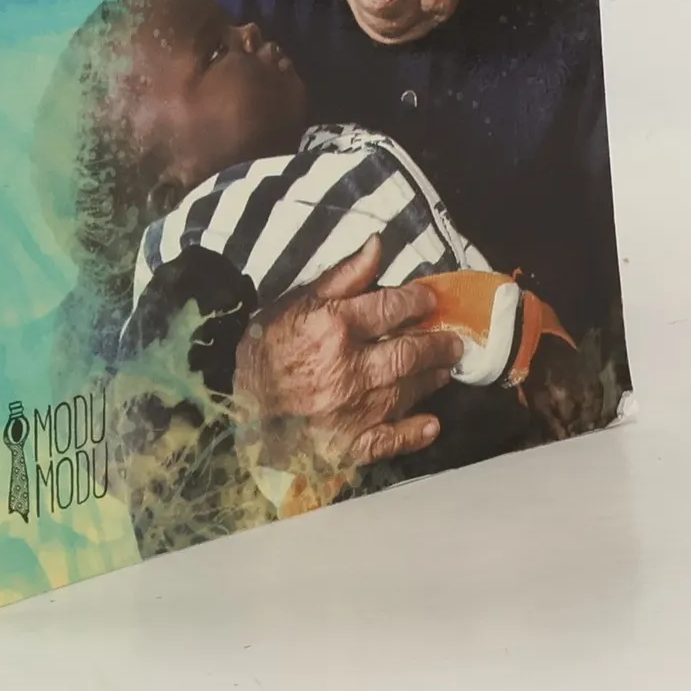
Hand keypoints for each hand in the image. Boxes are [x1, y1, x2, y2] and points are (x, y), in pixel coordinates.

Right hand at [233, 235, 462, 471]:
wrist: (235, 406)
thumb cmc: (266, 347)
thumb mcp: (298, 301)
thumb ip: (343, 275)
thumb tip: (378, 245)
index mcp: (335, 327)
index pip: (392, 307)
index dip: (417, 300)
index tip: (429, 299)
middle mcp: (348, 370)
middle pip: (409, 352)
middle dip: (438, 343)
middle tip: (454, 340)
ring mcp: (351, 411)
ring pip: (406, 391)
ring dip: (432, 379)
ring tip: (444, 369)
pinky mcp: (347, 446)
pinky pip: (390, 440)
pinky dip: (414, 432)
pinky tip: (431, 423)